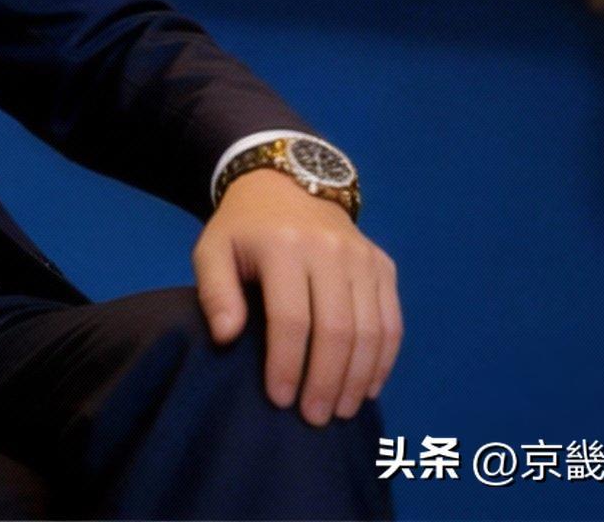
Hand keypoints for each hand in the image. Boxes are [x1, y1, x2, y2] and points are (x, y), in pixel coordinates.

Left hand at [192, 169, 401, 427]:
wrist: (284, 185)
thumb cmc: (243, 229)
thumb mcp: (212, 250)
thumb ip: (214, 292)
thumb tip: (227, 337)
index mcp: (284, 245)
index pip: (291, 318)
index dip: (287, 365)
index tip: (279, 400)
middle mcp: (330, 248)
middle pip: (337, 328)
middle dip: (326, 381)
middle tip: (314, 418)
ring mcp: (362, 255)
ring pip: (370, 329)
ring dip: (358, 379)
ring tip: (341, 411)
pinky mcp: (382, 264)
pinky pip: (392, 320)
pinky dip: (384, 360)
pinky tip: (368, 387)